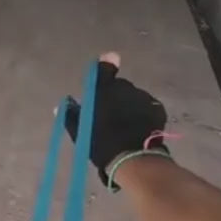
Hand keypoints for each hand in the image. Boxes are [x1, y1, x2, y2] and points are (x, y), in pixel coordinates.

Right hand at [64, 53, 168, 188]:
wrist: (133, 159)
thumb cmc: (102, 144)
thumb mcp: (80, 131)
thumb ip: (71, 114)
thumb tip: (63, 104)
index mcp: (103, 90)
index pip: (104, 68)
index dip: (105, 65)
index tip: (109, 61)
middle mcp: (124, 87)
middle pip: (119, 86)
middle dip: (116, 96)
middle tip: (111, 115)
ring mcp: (143, 97)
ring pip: (134, 97)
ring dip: (130, 106)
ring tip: (126, 127)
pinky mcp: (157, 108)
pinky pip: (148, 107)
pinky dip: (143, 114)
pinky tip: (139, 129)